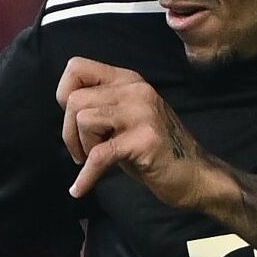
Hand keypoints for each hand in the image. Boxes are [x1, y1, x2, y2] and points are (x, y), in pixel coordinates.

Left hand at [57, 58, 228, 209]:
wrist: (192, 172)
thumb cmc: (150, 148)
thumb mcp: (122, 117)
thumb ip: (98, 104)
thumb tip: (65, 104)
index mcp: (127, 80)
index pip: (77, 67)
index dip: (63, 95)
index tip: (71, 121)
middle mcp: (135, 89)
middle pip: (75, 100)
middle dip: (69, 133)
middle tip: (83, 152)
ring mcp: (142, 112)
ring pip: (84, 120)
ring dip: (82, 147)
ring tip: (96, 161)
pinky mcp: (144, 139)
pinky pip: (99, 155)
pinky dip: (86, 176)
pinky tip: (79, 189)